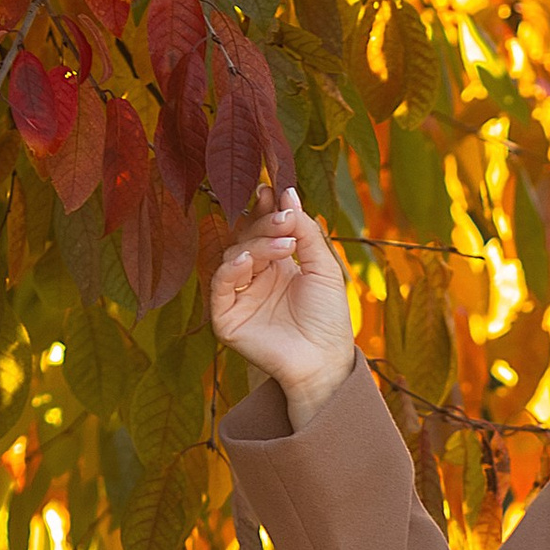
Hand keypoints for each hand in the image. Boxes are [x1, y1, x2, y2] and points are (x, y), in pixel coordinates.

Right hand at [210, 192, 358, 428]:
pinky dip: (232, 268)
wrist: (325, 360)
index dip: (266, 208)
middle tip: (284, 218)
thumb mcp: (324, 267)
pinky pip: (220, 285)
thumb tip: (288, 193)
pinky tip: (249, 259)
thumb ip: (306, 231)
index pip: (264, 228)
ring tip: (285, 246)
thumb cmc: (329, 318)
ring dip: (258, 245)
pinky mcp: (226, 316)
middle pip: (248, 237)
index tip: (272, 189)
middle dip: (265, 224)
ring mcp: (239, 296)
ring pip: (234, 255)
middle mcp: (255, 277)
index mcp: (278, 264)